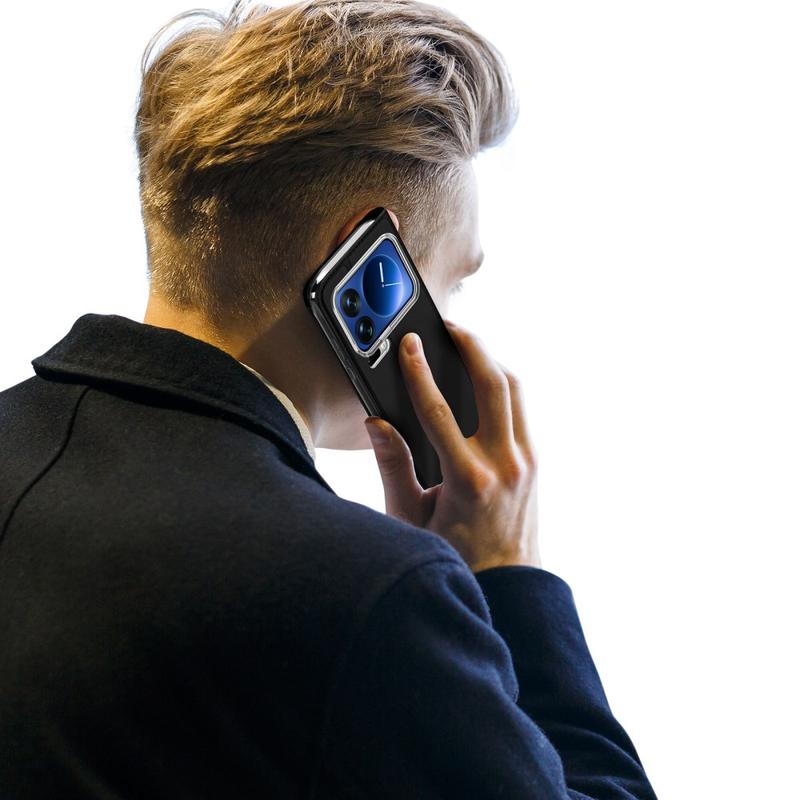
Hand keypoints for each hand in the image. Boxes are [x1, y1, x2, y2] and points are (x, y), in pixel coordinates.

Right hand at [364, 320, 540, 572]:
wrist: (508, 587)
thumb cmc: (455, 559)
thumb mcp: (411, 519)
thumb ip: (394, 467)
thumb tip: (377, 424)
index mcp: (469, 480)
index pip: (439, 411)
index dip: (419, 373)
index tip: (409, 345)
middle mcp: (504, 464)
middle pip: (494, 384)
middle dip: (471, 347)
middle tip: (449, 327)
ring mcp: (525, 461)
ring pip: (515, 390)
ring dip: (491, 361)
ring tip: (466, 345)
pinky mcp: (533, 462)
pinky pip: (520, 409)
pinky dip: (502, 386)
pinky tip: (482, 380)